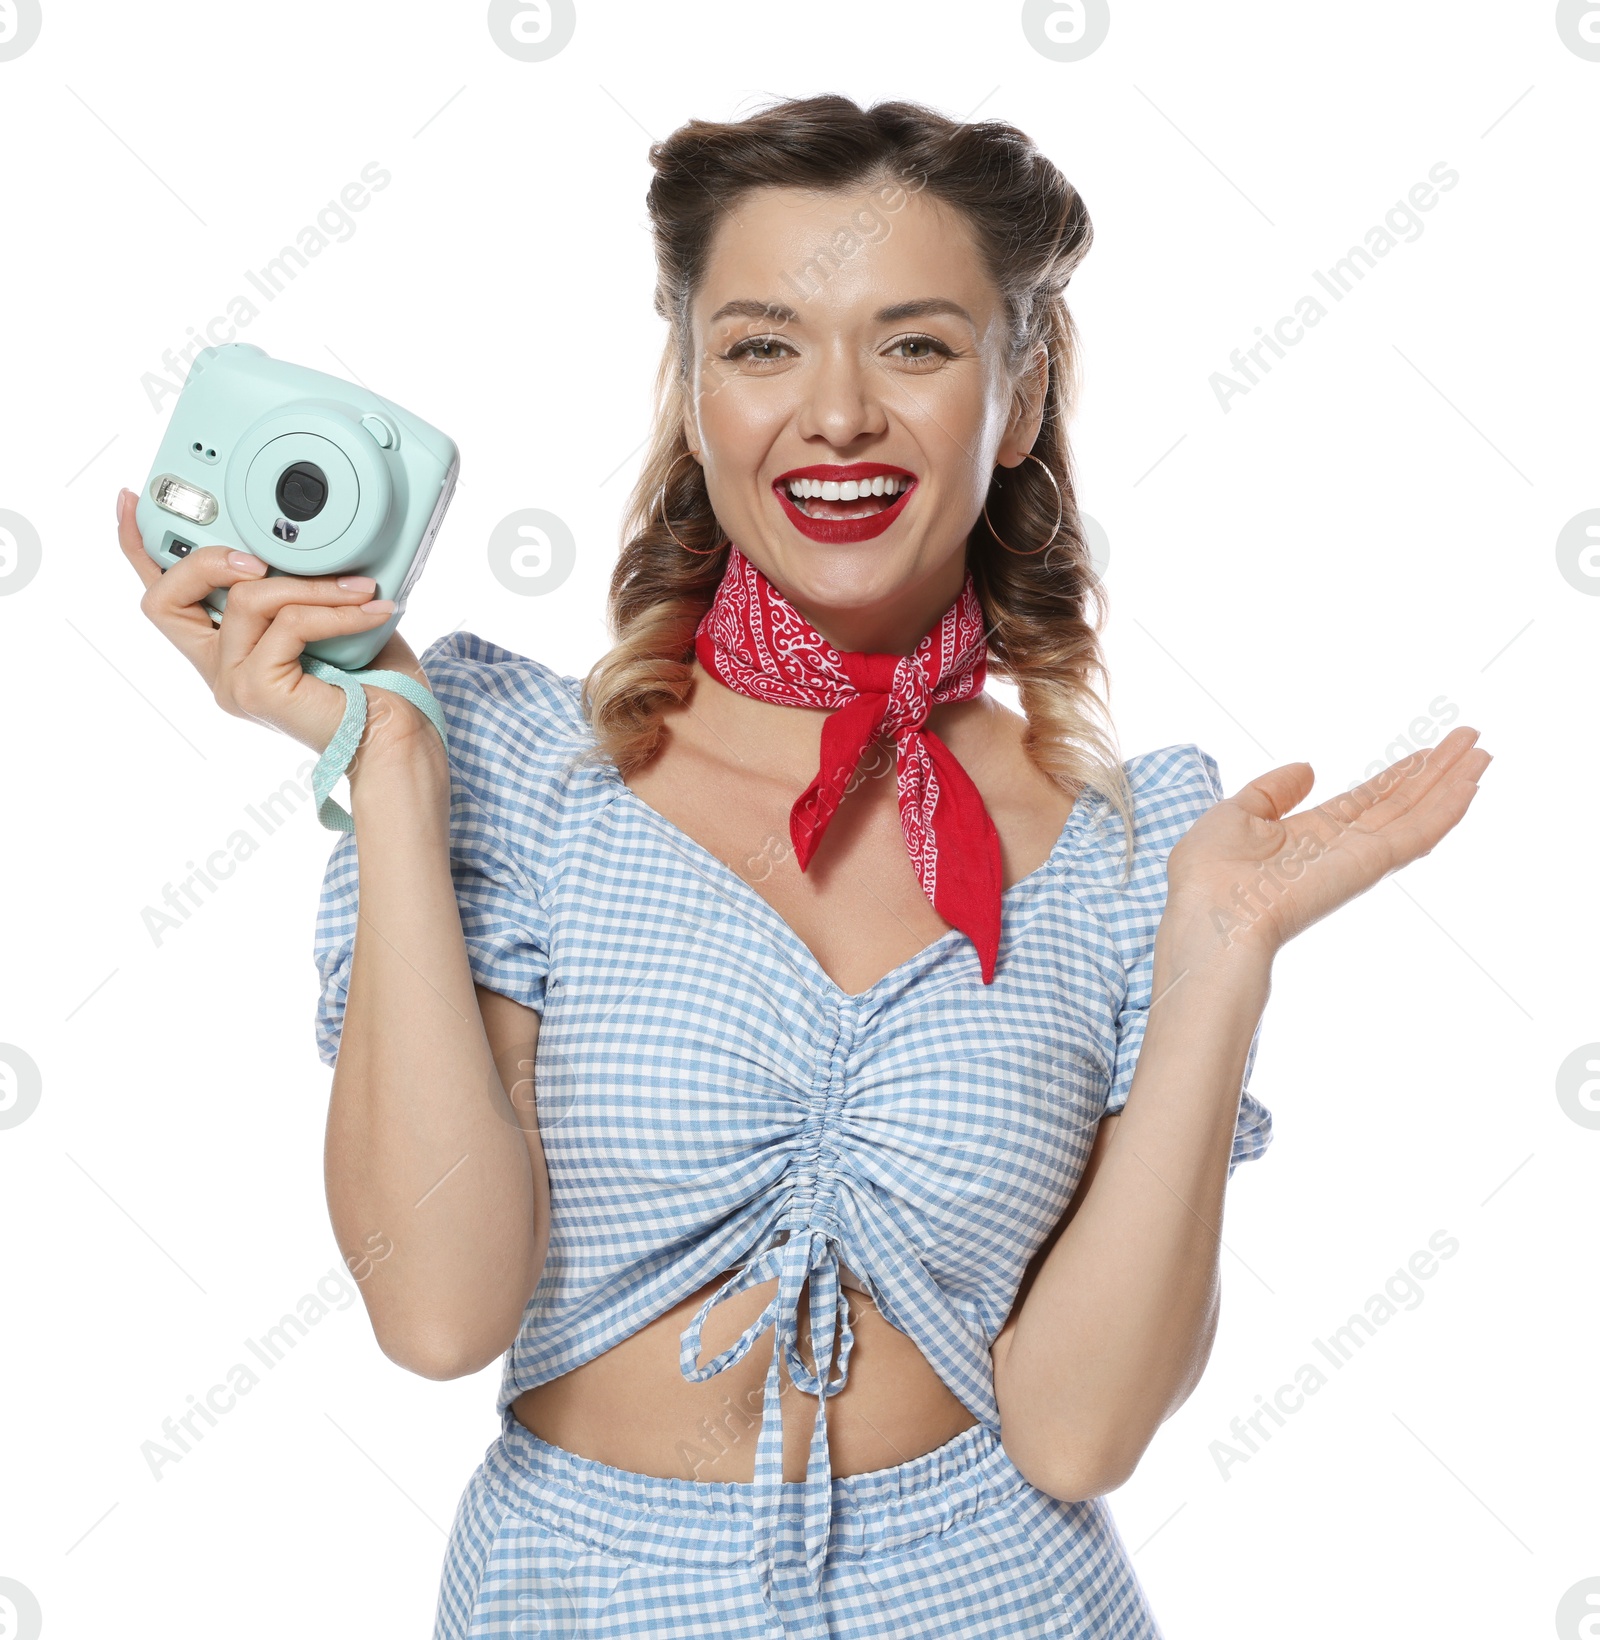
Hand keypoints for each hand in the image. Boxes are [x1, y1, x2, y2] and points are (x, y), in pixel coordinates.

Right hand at [115, 486, 440, 762]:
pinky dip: (335, 611)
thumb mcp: (332, 621)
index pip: (166, 599)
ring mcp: (233, 683)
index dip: (137, 549)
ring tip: (362, 588)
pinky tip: (371, 611)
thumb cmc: (375, 686)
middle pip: (166, 598)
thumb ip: (300, 585)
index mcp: (226, 650)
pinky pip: (289, 623)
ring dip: (312, 584)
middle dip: (212, 557)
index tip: (129, 500)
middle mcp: (218, 670)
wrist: (397, 740)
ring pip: (247, 599)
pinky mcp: (257, 690)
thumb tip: (311, 538)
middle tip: (266, 558)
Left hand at [1160, 727, 1491, 970]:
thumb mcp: (1234, 814)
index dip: (1396, 776)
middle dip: (1434, 772)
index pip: (1365, 800)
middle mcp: (1339, 847)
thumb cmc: (1207, 875)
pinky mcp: (1367, 865)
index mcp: (1307, 836)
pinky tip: (1471, 784)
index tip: (1426, 751)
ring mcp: (1357, 857)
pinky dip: (1446, 808)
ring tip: (1483, 752)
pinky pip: (1416, 834)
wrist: (1211, 918)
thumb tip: (1307, 769)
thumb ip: (1271, 792)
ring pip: (1415, 814)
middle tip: (1471, 740)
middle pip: (1399, 803)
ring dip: (1451, 783)